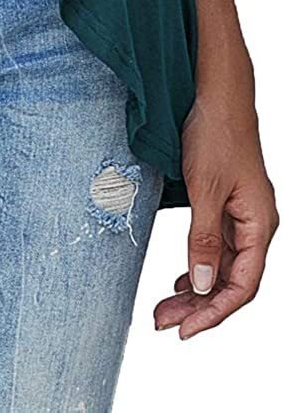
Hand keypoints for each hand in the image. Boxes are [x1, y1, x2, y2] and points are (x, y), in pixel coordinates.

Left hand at [154, 77, 277, 338]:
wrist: (217, 94)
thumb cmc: (217, 134)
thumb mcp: (205, 189)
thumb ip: (202, 239)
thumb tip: (202, 286)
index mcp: (260, 225)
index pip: (242, 287)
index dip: (214, 313)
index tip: (185, 330)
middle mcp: (255, 225)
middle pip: (231, 281)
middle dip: (199, 306)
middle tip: (164, 322)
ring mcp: (242, 215)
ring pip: (221, 266)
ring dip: (195, 289)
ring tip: (165, 306)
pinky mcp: (227, 204)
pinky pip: (215, 247)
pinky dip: (197, 265)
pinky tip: (182, 279)